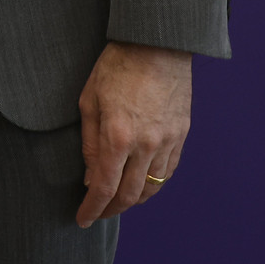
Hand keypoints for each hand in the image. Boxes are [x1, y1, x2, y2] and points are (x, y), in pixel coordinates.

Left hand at [75, 41, 190, 225]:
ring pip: (152, 187)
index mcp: (117, 136)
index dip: (92, 209)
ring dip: (133, 200)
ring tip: (118, 201)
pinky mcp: (182, 134)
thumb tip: (90, 178)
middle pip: (130, 194)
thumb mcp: (89, 101)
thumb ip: (89, 143)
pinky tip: (142, 182)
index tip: (83, 219)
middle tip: (98, 213)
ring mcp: (168, 141)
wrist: (157, 43)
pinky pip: (168, 171)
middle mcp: (145, 144)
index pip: (104, 187)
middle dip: (111, 210)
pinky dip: (154, 183)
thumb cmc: (117, 66)